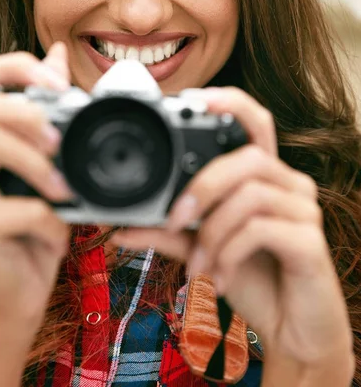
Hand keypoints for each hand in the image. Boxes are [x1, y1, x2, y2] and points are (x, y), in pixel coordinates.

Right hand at [0, 43, 72, 330]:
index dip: (20, 67)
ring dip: (40, 166)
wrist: (18, 292)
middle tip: (58, 140)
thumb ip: (50, 112)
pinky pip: (20, 208)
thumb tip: (59, 53)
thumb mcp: (48, 163)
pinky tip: (56, 235)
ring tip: (64, 190)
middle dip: (26, 112)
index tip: (60, 85)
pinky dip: (51, 221)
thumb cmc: (35, 224)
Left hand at [111, 87, 354, 377]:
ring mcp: (303, 209)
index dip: (229, 102)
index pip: (255, 121)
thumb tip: (120, 228)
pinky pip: (260, 229)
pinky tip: (219, 279)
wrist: (292, 330)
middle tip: (174, 219)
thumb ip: (167, 234)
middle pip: (246, 157)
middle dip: (202, 186)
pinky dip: (228, 254)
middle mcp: (289, 183)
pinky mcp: (310, 240)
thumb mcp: (202, 251)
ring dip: (211, 232)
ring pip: (250, 194)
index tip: (192, 100)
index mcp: (263, 176)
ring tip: (198, 266)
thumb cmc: (252, 279)